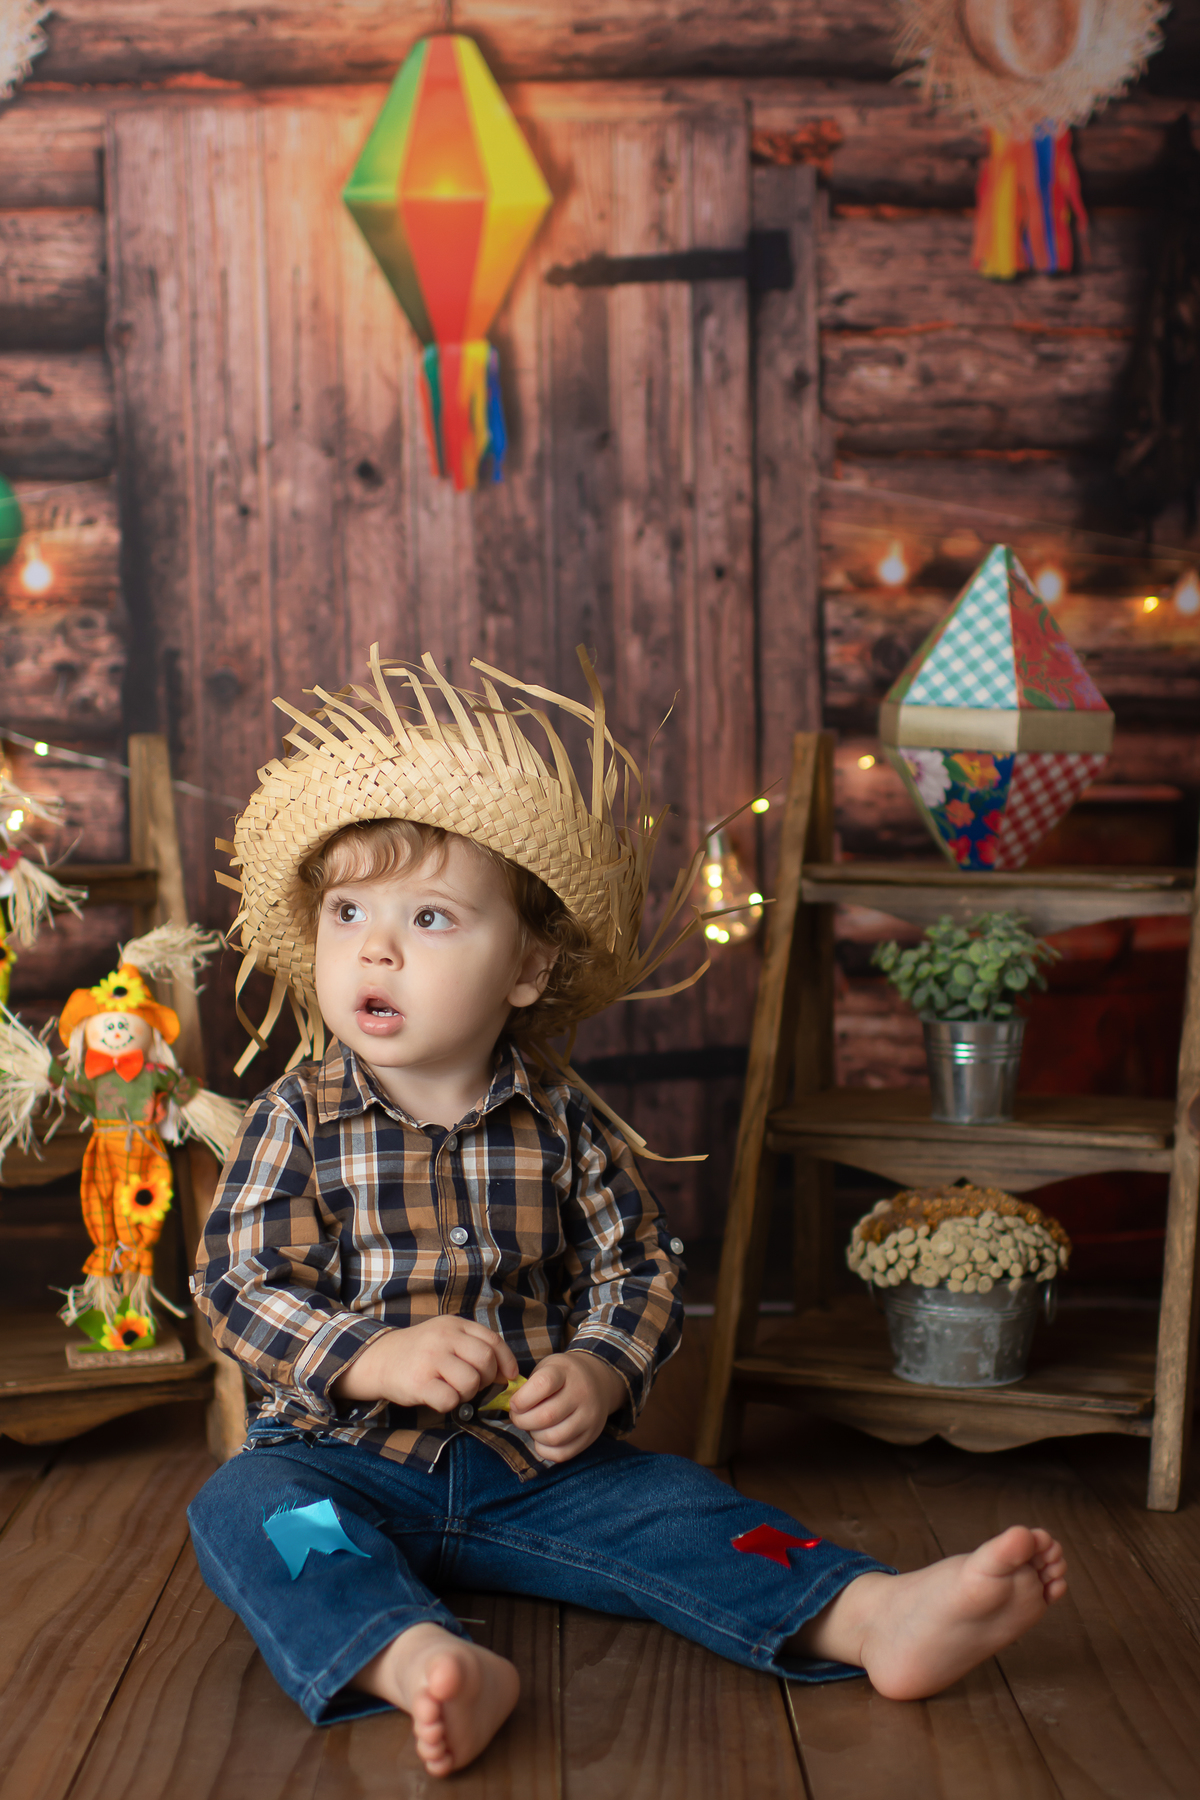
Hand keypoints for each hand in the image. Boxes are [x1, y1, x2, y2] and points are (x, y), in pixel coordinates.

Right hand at [332, 1318, 518, 1413]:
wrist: (379, 1359)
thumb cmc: (421, 1353)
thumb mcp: (447, 1338)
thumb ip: (474, 1347)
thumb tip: (508, 1374)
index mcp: (454, 1324)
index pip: (493, 1341)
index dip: (507, 1361)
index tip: (509, 1376)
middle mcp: (443, 1337)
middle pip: (485, 1361)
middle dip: (486, 1379)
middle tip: (473, 1384)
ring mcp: (430, 1358)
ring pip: (471, 1383)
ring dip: (467, 1393)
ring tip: (452, 1389)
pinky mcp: (419, 1382)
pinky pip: (451, 1400)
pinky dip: (449, 1404)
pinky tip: (438, 1397)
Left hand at [507, 1351, 626, 1463]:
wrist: (598, 1381)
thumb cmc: (562, 1376)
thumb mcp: (546, 1368)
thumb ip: (528, 1386)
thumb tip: (509, 1408)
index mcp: (566, 1372)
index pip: (542, 1385)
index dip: (522, 1399)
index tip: (514, 1403)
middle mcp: (582, 1393)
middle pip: (547, 1416)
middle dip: (523, 1421)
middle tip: (518, 1417)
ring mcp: (589, 1416)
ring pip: (554, 1438)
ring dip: (535, 1436)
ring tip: (532, 1427)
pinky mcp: (591, 1436)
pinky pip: (563, 1454)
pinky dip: (545, 1450)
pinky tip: (542, 1438)